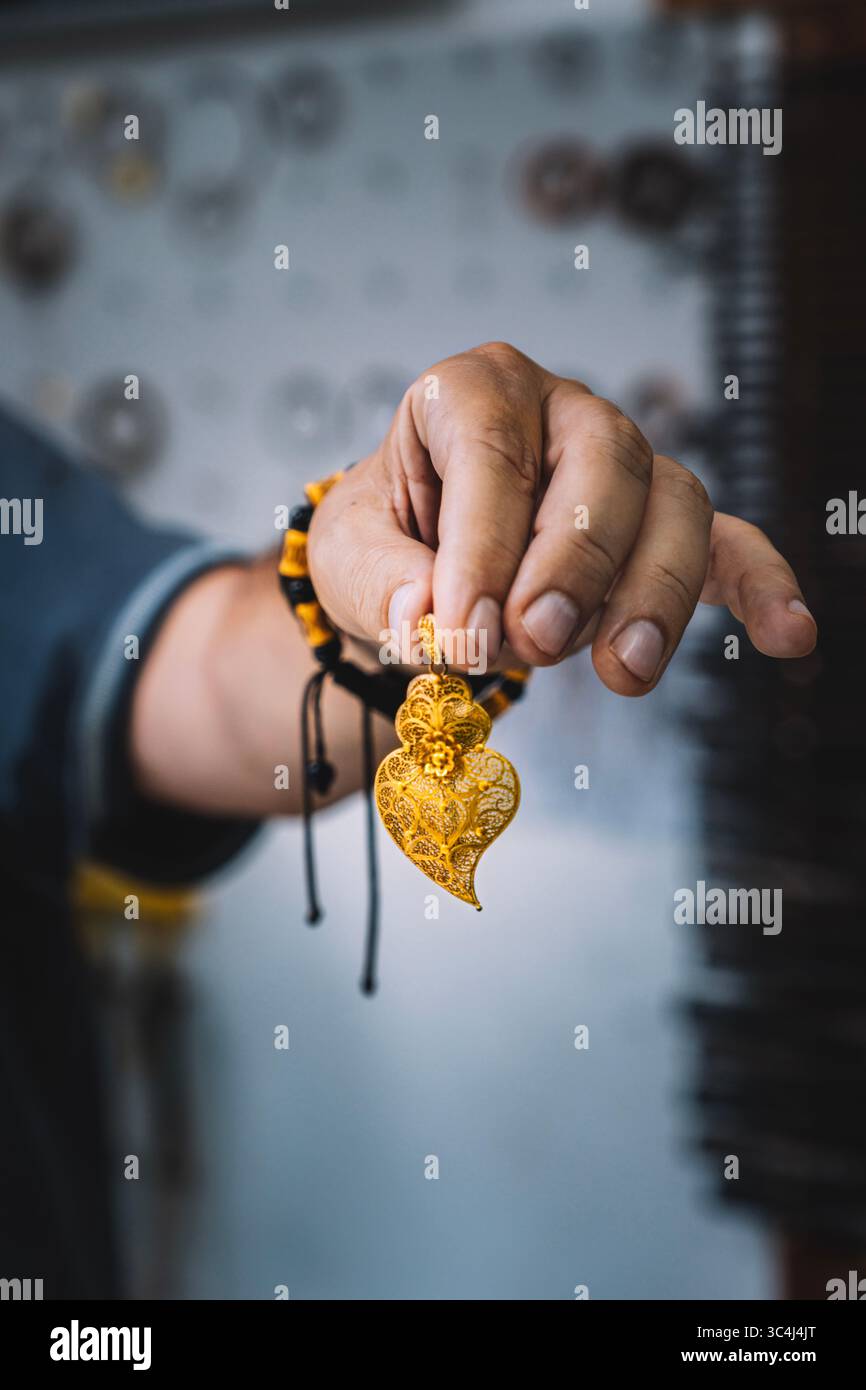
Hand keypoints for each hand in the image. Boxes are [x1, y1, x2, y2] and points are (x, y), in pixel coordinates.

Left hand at [309, 341, 815, 693]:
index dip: (479, 546)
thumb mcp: (347, 555)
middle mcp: (561, 414)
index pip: (490, 455)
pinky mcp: (662, 527)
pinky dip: (760, 587)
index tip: (463, 632)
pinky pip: (726, 545)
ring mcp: (626, 466)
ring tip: (621, 672)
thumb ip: (378, 581)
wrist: (416, 563)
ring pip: (674, 506)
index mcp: (474, 393)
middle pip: (605, 465)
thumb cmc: (388, 543)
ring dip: (652, 593)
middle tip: (535, 640)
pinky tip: (788, 635)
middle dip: (575, 560)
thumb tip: (425, 616)